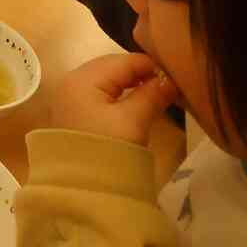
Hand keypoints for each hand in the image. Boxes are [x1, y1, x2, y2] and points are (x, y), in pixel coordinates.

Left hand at [49, 53, 178, 145]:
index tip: (177, 75)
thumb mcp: (133, 120)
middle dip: (139, 73)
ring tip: (155, 94)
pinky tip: (134, 104)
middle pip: (112, 67)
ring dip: (129, 85)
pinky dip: (118, 96)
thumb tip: (170, 79)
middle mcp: (71, 81)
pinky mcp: (72, 113)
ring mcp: (69, 97)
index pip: (122, 60)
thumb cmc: (107, 148)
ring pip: (105, 81)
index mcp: (83, 78)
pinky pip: (99, 95)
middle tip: (168, 84)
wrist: (79, 186)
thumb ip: (152, 95)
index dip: (151, 65)